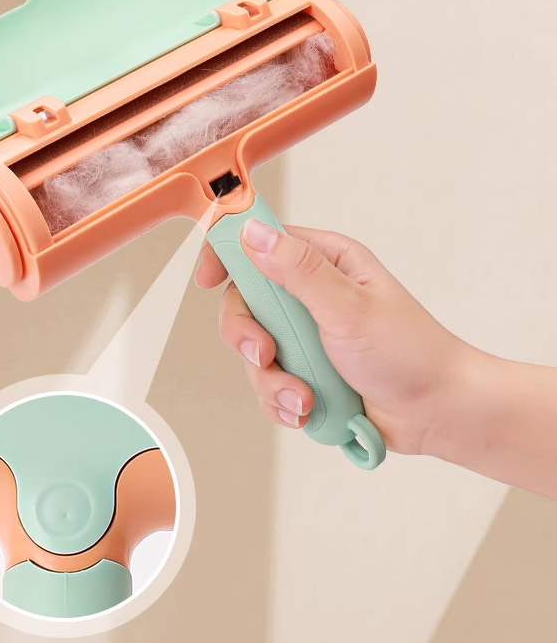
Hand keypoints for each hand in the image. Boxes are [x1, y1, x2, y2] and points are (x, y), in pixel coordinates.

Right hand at [196, 219, 471, 455]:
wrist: (436, 411)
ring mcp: (303, 334)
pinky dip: (281, 401)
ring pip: (251, 350)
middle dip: (247, 336)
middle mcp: (308, 294)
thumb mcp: (349, 307)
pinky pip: (266, 383)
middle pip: (243, 302)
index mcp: (323, 261)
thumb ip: (298, 270)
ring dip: (271, 380)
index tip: (209, 279)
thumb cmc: (410, 352)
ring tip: (304, 396)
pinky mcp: (303, 369)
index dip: (227, 255)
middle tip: (265, 355)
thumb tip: (253, 233)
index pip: (259, 242)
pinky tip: (308, 409)